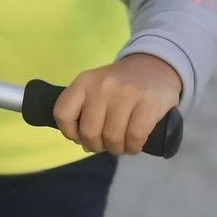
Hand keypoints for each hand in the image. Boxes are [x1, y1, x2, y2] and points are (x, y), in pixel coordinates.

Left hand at [52, 53, 180, 155]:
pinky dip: (133, 147)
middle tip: (105, 144)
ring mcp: (126, 93)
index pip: (63, 114)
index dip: (70, 133)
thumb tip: (83, 143)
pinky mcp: (148, 103)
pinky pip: (134, 138)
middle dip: (97, 146)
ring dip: (117, 149)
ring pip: (112, 138)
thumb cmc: (120, 85)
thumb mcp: (95, 87)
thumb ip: (84, 110)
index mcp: (83, 82)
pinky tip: (133, 143)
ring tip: (121, 144)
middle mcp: (102, 86)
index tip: (81, 137)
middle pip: (89, 132)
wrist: (154, 68)